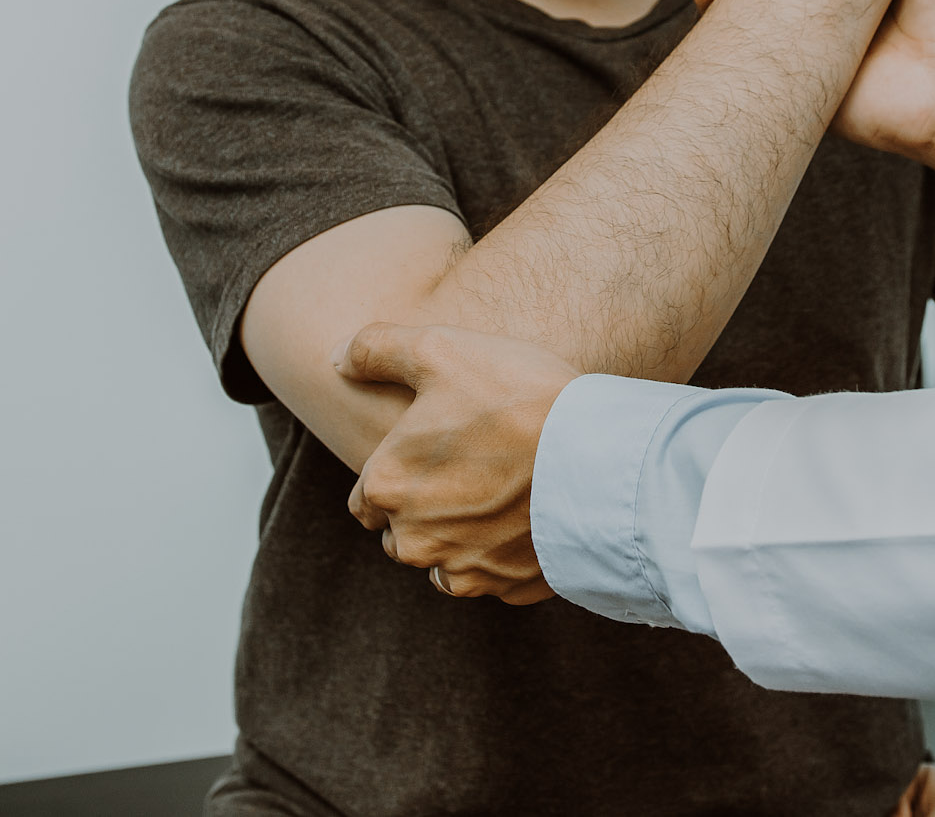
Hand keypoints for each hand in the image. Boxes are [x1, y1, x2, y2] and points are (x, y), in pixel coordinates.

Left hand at [338, 322, 580, 604]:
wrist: (599, 455)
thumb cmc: (516, 397)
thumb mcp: (440, 348)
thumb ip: (375, 349)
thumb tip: (335, 359)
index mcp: (386, 486)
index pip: (365, 499)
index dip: (395, 473)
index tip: (432, 452)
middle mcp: (414, 540)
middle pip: (401, 534)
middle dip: (423, 509)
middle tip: (470, 468)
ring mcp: (464, 569)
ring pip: (444, 561)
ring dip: (459, 538)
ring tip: (500, 495)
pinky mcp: (509, 587)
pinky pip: (492, 578)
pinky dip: (502, 556)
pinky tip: (527, 519)